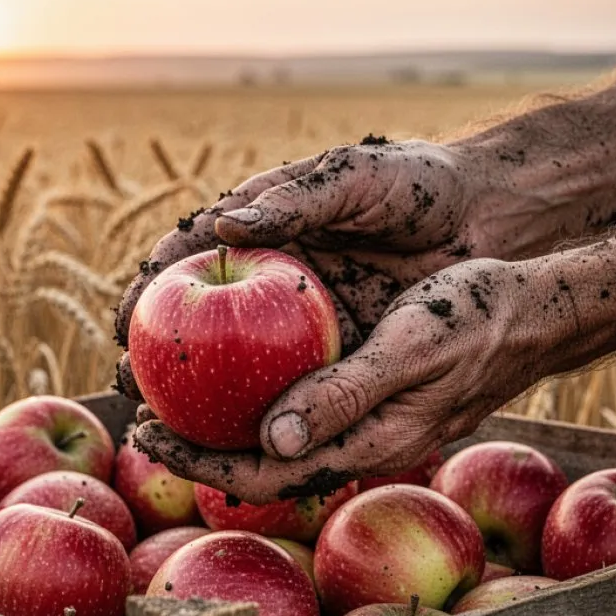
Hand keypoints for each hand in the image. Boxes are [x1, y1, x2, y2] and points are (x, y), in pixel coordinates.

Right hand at [114, 139, 488, 397]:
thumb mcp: (356, 178)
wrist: (490, 216)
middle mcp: (276, 280)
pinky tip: (243, 437)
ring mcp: (307, 320)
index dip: (153, 289)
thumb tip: (221, 227)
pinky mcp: (343, 350)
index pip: (191, 258)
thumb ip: (294, 200)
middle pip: (204, 320)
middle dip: (162, 354)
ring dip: (203, 396)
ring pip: (243, 364)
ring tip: (167, 423)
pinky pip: (297, 385)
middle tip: (132, 384)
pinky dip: (266, 410)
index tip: (126, 322)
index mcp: (267, 228)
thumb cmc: (418, 183)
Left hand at [133, 258, 555, 503]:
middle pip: (257, 464)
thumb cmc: (477, 321)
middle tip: (137, 415)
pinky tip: (227, 364)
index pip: (263, 475)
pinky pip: (296, 404)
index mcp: (363, 444)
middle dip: (195, 447)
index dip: (200, 463)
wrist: (532, 313)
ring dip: (217, 422)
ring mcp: (360, 421)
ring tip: (164, 393)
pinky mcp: (365, 394)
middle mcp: (355, 442)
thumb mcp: (410, 350)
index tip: (146, 435)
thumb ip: (345, 395)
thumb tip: (270, 441)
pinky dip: (252, 392)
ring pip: (272, 436)